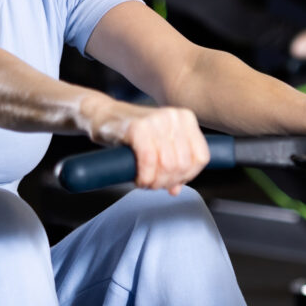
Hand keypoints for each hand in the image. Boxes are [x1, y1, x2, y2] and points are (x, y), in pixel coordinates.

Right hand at [94, 102, 209, 194]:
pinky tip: (139, 179)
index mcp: (186, 118)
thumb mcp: (159, 146)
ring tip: (145, 181)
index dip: (188, 176)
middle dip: (167, 181)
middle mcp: (174, 116)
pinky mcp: (137, 127)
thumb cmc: (133, 133)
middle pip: (183, 164)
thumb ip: (172, 164)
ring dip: (155, 182)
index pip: (201, 158)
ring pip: (167, 165)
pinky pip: (149, 160)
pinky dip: (144, 176)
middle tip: (153, 184)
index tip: (172, 181)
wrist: (104, 116)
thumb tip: (177, 189)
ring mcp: (156, 119)